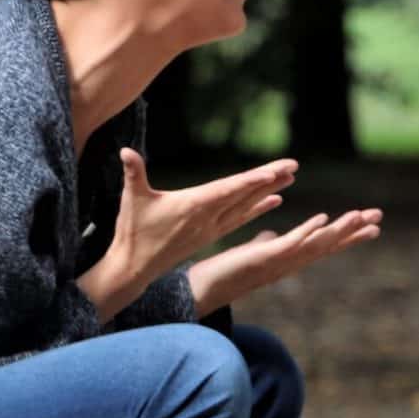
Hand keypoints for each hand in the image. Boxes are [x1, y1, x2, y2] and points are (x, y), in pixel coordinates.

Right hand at [77, 151, 297, 320]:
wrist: (135, 266)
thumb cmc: (133, 230)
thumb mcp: (131, 199)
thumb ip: (133, 173)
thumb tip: (125, 152)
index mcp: (194, 206)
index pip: (229, 190)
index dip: (253, 180)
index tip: (274, 171)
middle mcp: (208, 218)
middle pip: (245, 195)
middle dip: (269, 179)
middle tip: (294, 165)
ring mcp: (211, 227)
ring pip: (246, 206)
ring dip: (268, 191)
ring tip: (290, 178)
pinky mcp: (210, 234)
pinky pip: (241, 219)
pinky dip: (258, 209)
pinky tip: (275, 201)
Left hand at [188, 206, 382, 312]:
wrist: (202, 289)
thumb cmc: (227, 273)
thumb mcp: (251, 254)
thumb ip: (265, 243)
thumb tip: (270, 234)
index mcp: (290, 258)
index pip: (324, 244)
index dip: (347, 234)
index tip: (371, 225)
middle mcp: (290, 262)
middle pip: (329, 245)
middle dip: (354, 231)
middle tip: (379, 218)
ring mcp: (280, 261)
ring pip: (317, 244)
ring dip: (339, 230)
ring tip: (360, 215)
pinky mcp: (264, 258)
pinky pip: (291, 243)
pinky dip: (308, 231)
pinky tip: (323, 219)